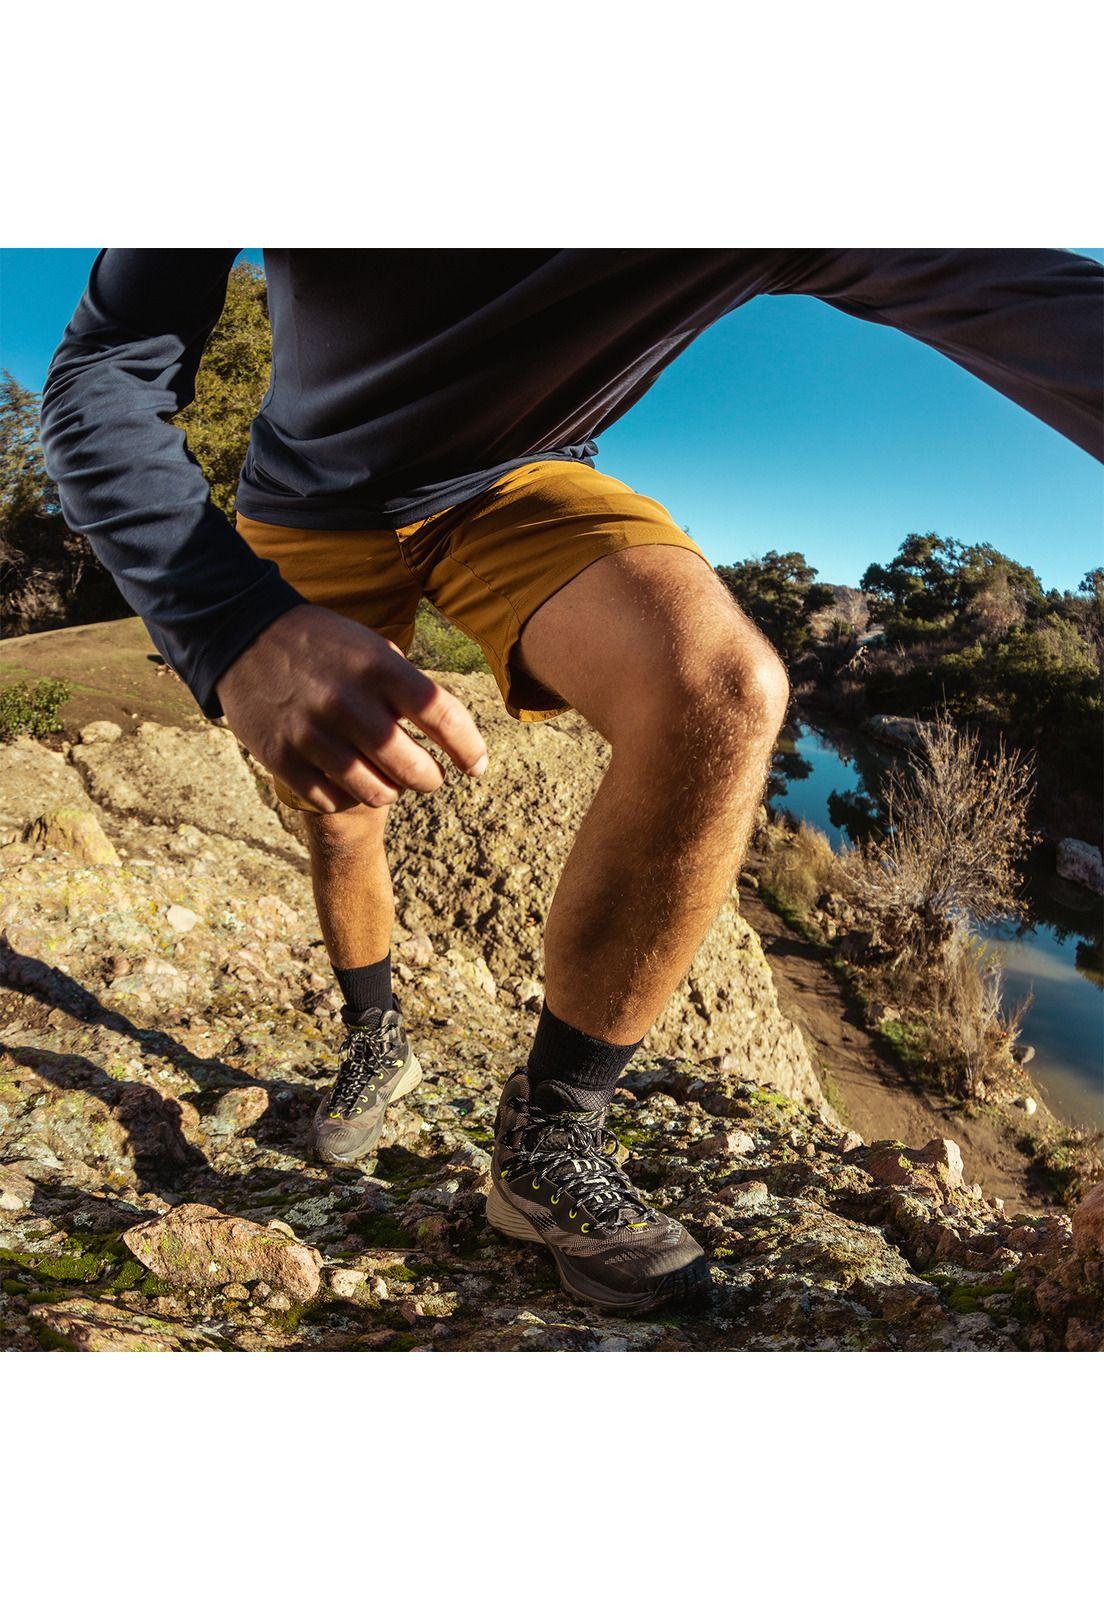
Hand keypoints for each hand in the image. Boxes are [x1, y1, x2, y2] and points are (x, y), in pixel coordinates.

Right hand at [215, 604, 487, 809]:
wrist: (245, 636)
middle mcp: (346, 701)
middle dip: (430, 779)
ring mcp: (311, 732)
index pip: (441, 714)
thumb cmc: (325, 646)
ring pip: (374, 791)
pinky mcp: (282, 756)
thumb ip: (409, 686)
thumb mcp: (371, 648)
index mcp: (377, 667)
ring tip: (392, 781)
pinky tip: (351, 781)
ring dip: (392, 791)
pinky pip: (332, 799)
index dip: (468, 747)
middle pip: (412, 766)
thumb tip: (455, 733)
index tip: (477, 765)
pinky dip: (349, 797)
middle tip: (431, 777)